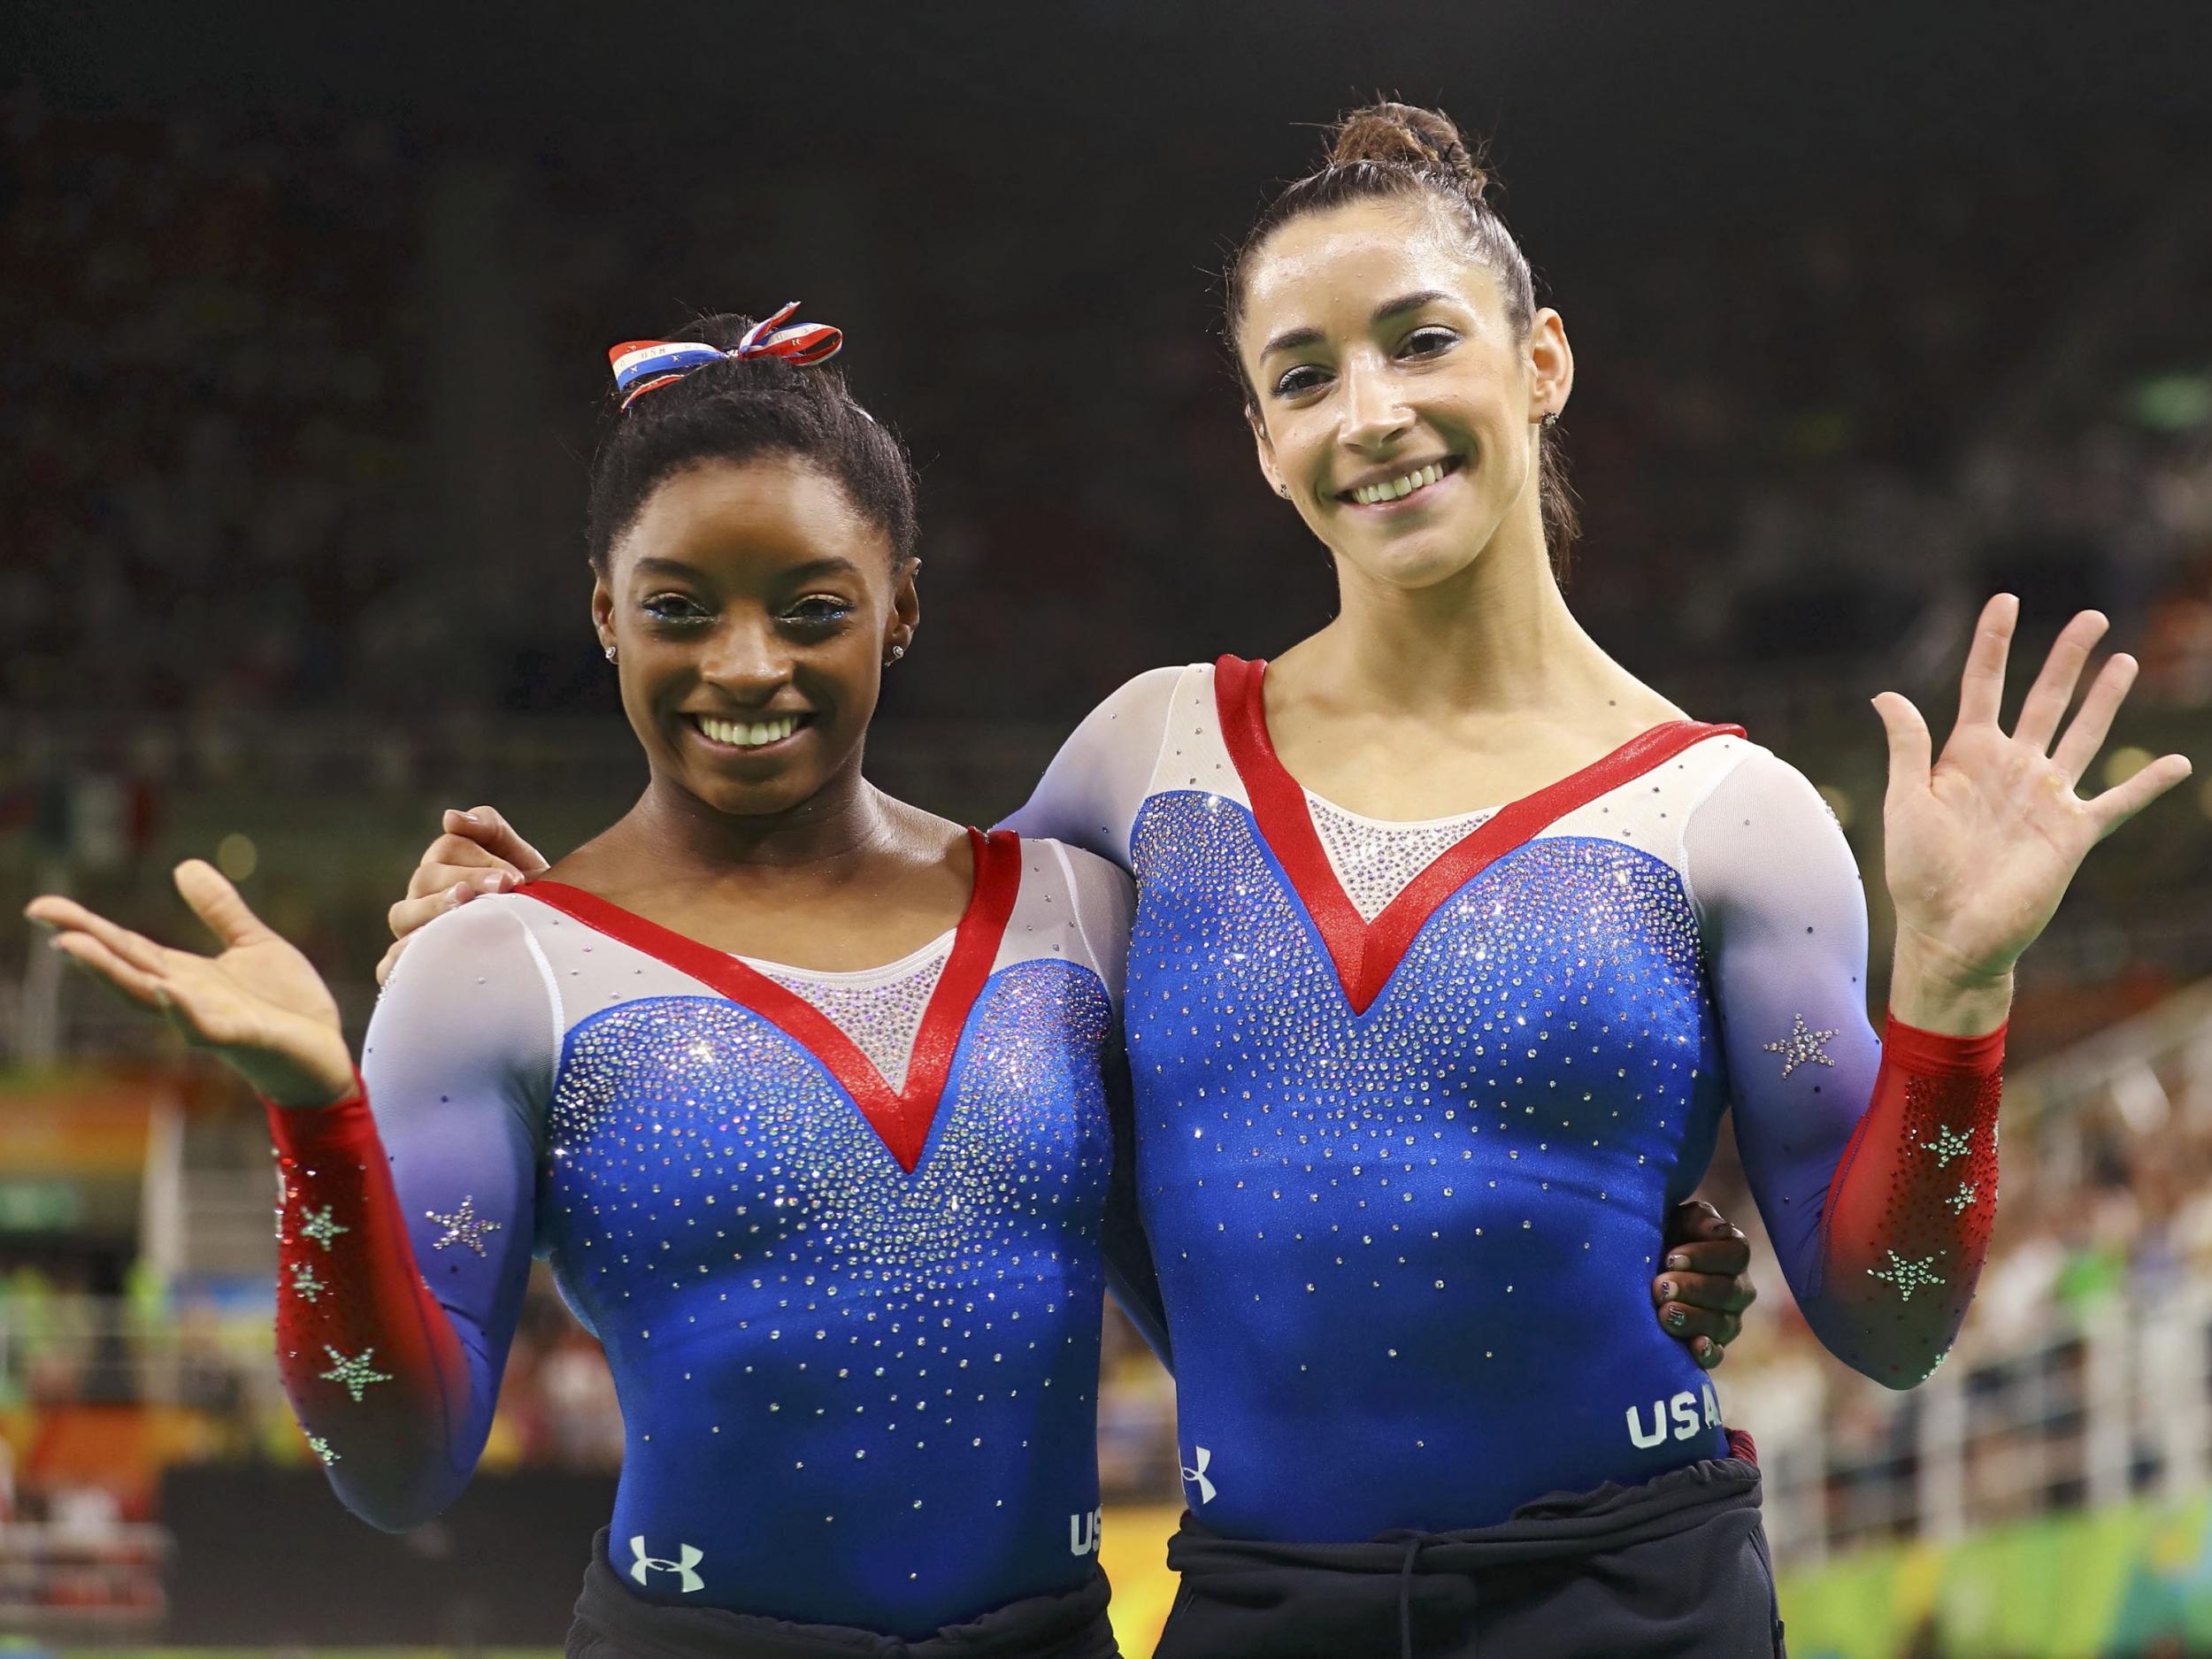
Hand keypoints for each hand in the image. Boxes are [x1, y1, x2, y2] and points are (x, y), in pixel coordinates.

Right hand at [27, 861, 354, 1107]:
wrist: (326, 1052)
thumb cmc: (286, 1004)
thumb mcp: (254, 944)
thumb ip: (220, 911)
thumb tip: (183, 865)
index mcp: (186, 974)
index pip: (128, 947)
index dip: (87, 925)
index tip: (41, 906)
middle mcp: (187, 997)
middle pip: (128, 968)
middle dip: (86, 946)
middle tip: (44, 918)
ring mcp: (211, 1019)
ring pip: (152, 997)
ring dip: (114, 973)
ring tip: (76, 946)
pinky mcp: (243, 1038)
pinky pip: (206, 1028)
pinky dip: (183, 1011)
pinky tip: (166, 989)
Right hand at [376, 806, 548, 985]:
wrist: (542, 948)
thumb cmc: (528, 900)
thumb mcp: (518, 860)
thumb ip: (490, 830)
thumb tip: (449, 817)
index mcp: (445, 865)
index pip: (449, 847)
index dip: (481, 858)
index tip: (514, 878)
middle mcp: (423, 895)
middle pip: (427, 876)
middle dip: (467, 878)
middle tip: (504, 887)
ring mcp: (413, 929)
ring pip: (403, 913)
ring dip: (435, 907)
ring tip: (466, 905)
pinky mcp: (409, 965)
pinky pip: (391, 962)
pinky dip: (402, 955)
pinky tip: (426, 950)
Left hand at [1654, 1200, 1756, 1370]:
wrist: (1637, 1269)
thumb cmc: (1660, 1236)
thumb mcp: (1674, 1219)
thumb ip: (1698, 1219)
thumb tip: (1720, 1229)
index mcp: (1732, 1253)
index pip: (1736, 1254)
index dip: (1705, 1256)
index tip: (1671, 1258)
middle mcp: (1737, 1287)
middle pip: (1728, 1290)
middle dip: (1692, 1288)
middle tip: (1660, 1287)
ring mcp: (1727, 1319)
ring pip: (1723, 1323)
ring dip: (1693, 1318)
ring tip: (1663, 1314)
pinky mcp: (1712, 1345)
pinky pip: (1718, 1354)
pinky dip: (1708, 1352)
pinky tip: (1694, 1347)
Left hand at [1873, 597, 2190, 1021]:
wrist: (1951, 933)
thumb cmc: (1917, 873)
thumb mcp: (1906, 803)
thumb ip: (1908, 747)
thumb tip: (1886, 695)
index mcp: (1966, 756)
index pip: (1984, 685)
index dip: (1994, 642)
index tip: (2005, 599)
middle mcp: (2011, 768)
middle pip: (2045, 699)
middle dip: (2066, 658)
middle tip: (2090, 617)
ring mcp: (2045, 797)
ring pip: (2084, 734)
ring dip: (2105, 699)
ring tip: (2125, 661)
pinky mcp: (2073, 832)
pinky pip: (2118, 801)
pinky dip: (2147, 783)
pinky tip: (2176, 763)